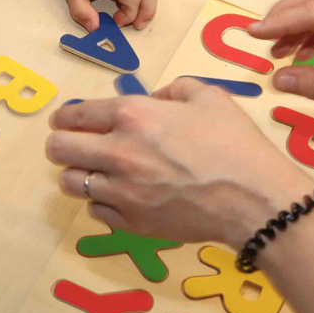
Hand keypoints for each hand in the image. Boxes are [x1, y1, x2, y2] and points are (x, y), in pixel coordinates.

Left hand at [46, 78, 313, 247]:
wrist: (255, 199)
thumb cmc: (234, 143)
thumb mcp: (207, 96)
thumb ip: (171, 89)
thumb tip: (152, 99)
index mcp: (133, 115)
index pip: (74, 115)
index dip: (63, 117)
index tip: (62, 121)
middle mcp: (118, 153)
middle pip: (58, 149)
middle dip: (60, 143)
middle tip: (70, 145)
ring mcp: (121, 192)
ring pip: (70, 183)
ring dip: (79, 174)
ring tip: (96, 171)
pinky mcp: (130, 223)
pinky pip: (95, 210)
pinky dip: (102, 201)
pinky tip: (121, 195)